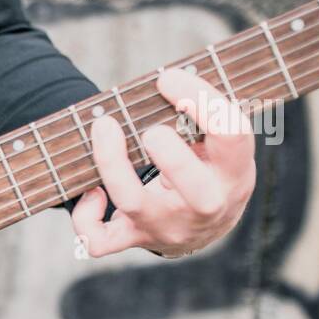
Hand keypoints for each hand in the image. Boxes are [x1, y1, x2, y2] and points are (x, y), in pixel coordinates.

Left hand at [71, 67, 255, 257]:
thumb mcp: (222, 146)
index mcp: (233, 173)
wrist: (203, 229)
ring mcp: (167, 226)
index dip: (202, 100)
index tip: (168, 79)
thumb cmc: (209, 169)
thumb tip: (166, 81)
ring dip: (113, 164)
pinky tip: (92, 191)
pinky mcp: (134, 238)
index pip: (231, 134)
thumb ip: (203, 116)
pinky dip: (85, 217)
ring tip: (106, 128)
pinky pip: (100, 240)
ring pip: (134, 203)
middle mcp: (205, 206)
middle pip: (194, 188)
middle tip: (152, 130)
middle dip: (170, 155)